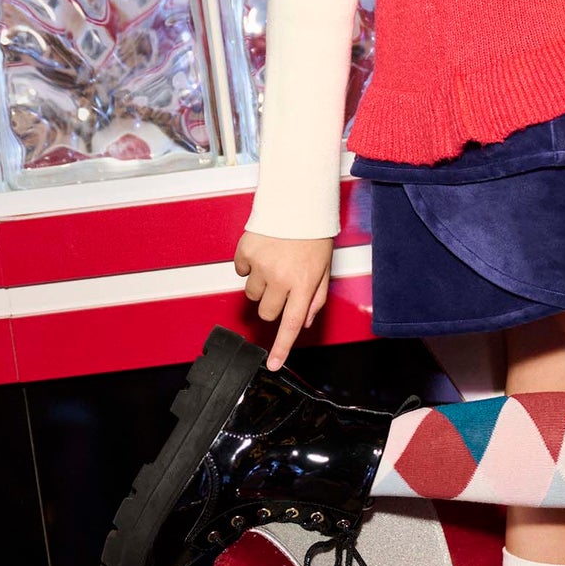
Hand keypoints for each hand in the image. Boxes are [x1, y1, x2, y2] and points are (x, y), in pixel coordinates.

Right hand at [233, 230, 333, 370]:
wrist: (298, 201)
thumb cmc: (313, 232)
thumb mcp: (324, 266)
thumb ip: (315, 297)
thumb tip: (303, 322)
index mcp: (303, 283)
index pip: (291, 324)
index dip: (280, 347)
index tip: (271, 364)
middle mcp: (281, 278)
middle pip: (266, 312)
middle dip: (272, 303)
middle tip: (282, 282)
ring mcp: (261, 265)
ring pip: (251, 293)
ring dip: (260, 283)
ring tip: (274, 261)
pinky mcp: (246, 252)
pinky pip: (240, 270)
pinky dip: (248, 264)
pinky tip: (263, 250)